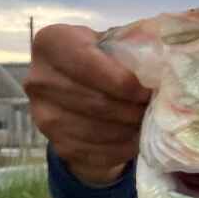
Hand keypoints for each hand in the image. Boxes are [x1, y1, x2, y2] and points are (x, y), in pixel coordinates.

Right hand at [24, 24, 150, 183]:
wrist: (74, 95)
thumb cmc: (98, 62)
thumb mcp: (106, 45)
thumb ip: (126, 51)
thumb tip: (159, 70)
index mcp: (50, 45)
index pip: (89, 66)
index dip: (123, 82)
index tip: (146, 90)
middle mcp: (39, 82)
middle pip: (96, 102)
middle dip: (131, 109)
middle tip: (152, 110)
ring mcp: (45, 118)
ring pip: (100, 131)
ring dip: (129, 130)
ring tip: (146, 122)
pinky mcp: (60, 147)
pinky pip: (99, 152)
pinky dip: (123, 147)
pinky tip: (136, 139)